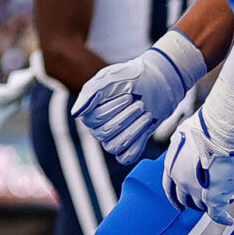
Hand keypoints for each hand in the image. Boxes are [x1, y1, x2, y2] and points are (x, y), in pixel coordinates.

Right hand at [74, 40, 197, 161]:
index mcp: (89, 111)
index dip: (113, 109)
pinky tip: (146, 127)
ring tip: (146, 113)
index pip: (93, 120)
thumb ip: (90, 93)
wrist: (157, 83)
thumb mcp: (110, 78)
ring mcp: (112, 140)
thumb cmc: (131, 77)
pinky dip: (138, 144)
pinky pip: (126, 157)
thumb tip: (76, 114)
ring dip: (134, 130)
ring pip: (115, 146)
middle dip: (127, 117)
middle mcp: (97, 128)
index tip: (128, 96)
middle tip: (140, 103)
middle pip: (105, 134)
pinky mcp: (128, 147)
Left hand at [162, 107, 233, 223]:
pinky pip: (217, 213)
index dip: (174, 197)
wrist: (220, 128)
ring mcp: (196, 189)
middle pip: (185, 199)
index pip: (169, 187)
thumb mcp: (186, 134)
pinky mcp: (213, 196)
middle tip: (204, 202)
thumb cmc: (206, 126)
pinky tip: (228, 219)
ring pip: (202, 205)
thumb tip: (187, 137)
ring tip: (224, 201)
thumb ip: (185, 142)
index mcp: (171, 165)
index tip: (179, 203)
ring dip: (211, 205)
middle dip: (194, 201)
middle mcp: (180, 180)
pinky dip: (223, 217)